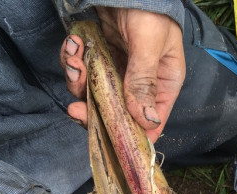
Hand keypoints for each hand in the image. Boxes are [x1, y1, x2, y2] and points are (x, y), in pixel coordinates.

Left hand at [61, 8, 185, 142]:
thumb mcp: (148, 44)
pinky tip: (74, 44)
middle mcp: (141, 84)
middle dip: (93, 109)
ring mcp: (118, 71)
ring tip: (75, 60)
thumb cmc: (148, 8)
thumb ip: (144, 81)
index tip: (108, 137)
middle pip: (117, 113)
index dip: (130, 135)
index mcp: (163, 85)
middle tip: (75, 109)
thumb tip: (147, 121)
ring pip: (94, 93)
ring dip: (78, 81)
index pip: (150, 123)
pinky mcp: (100, 57)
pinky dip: (73, 60)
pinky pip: (83, 70)